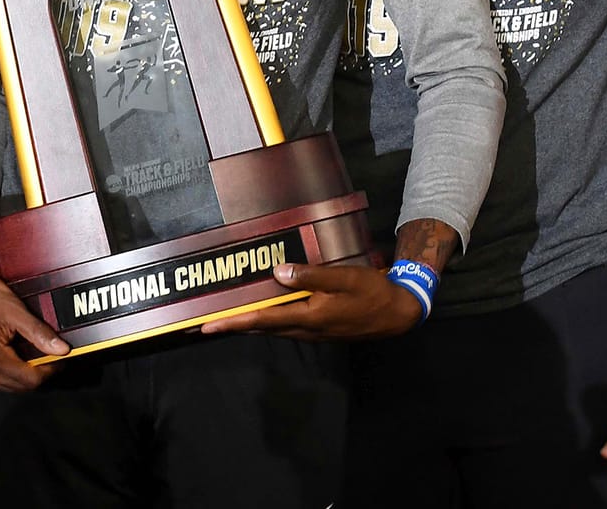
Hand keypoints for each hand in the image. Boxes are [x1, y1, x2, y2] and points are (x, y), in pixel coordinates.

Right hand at [0, 249, 66, 391]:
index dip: (48, 371)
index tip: (58, 360)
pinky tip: (9, 354)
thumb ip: (38, 332)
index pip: (29, 380)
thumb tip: (61, 349)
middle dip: (35, 373)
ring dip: (20, 374)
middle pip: (18, 387)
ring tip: (28, 353)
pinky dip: (4, 372)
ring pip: (4, 385)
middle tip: (47, 356)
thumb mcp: (13, 309)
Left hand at [199, 263, 421, 340]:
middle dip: (236, 324)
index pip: (263, 320)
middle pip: (264, 327)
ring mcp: (313, 332)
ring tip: (230, 314)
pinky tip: (266, 309)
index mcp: (309, 317)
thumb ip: (310, 276)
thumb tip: (277, 273)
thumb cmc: (372, 293)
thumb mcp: (344, 278)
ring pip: (274, 328)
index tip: (208, 326)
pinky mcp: (320, 329)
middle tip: (209, 322)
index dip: (234, 321)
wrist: (398, 313)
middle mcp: (306, 329)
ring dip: (252, 322)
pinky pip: (287, 325)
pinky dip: (270, 319)